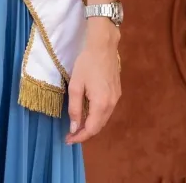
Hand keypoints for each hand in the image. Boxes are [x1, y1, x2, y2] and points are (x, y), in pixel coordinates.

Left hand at [65, 20, 120, 144]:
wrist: (103, 46)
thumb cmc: (86, 63)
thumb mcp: (75, 85)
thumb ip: (75, 108)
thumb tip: (74, 127)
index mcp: (101, 104)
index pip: (91, 129)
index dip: (79, 137)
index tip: (67, 140)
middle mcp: (112, 104)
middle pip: (99, 126)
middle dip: (84, 132)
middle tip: (71, 134)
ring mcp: (116, 98)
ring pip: (103, 119)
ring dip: (91, 124)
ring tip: (78, 124)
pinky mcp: (117, 92)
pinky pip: (107, 110)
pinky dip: (97, 115)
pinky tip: (88, 111)